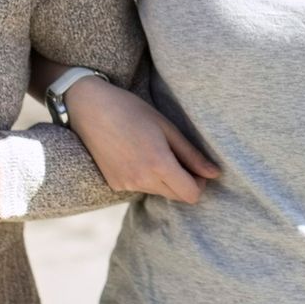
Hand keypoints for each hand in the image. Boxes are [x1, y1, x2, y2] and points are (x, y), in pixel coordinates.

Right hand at [63, 76, 219, 203]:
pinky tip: (136, 155)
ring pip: (158, 192)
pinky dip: (145, 177)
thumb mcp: (166, 127)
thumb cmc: (131, 110)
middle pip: (176, 196)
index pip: (191, 194)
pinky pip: (140, 188)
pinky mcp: (114, 184)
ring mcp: (125, 184)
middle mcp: (141, 180)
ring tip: (154, 151)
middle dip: (184, 182)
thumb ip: (191, 154)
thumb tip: (215, 174)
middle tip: (179, 158)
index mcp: (159, 164)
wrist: (89, 107)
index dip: (199, 184)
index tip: (197, 168)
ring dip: (164, 180)